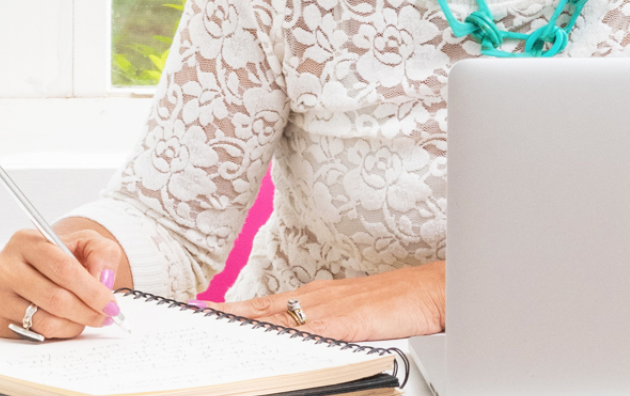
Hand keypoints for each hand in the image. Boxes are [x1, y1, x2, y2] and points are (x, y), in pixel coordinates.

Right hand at [0, 224, 126, 339]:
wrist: (38, 268)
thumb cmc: (63, 256)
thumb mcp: (87, 242)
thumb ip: (102, 252)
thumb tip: (102, 279)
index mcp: (26, 240)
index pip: (63, 268)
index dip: (91, 290)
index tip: (110, 304)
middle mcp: (4, 266)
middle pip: (55, 298)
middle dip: (87, 311)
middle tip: (105, 316)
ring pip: (44, 321)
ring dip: (74, 325)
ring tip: (86, 318)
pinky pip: (33, 335)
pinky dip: (57, 333)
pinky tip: (65, 322)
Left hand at [214, 261, 444, 342]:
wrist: (434, 290)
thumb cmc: (403, 303)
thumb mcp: (359, 316)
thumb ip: (333, 327)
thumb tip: (316, 339)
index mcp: (319, 297)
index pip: (268, 304)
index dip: (237, 309)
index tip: (207, 311)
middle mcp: (317, 298)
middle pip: (262, 307)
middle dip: (227, 312)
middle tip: (195, 315)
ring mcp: (327, 308)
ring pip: (273, 314)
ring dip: (240, 318)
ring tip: (208, 321)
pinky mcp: (340, 322)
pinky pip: (300, 329)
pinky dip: (274, 330)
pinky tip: (255, 335)